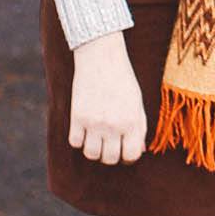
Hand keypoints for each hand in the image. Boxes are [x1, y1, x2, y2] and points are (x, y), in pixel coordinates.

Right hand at [70, 31, 148, 164]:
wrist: (101, 56)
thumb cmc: (122, 79)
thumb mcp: (137, 102)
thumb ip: (139, 127)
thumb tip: (138, 151)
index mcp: (132, 121)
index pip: (131, 156)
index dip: (128, 156)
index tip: (125, 149)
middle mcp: (113, 125)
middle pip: (109, 159)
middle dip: (110, 153)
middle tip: (109, 142)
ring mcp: (94, 122)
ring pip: (91, 154)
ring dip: (94, 148)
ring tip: (96, 136)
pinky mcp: (77, 116)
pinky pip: (75, 142)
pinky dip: (79, 139)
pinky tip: (84, 128)